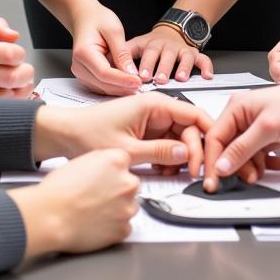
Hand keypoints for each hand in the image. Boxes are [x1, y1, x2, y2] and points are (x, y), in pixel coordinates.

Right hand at [0, 18, 33, 96]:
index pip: (7, 53)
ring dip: (19, 92)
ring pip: (4, 97)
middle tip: (26, 73)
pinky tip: (6, 97)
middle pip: (10, 77)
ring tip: (18, 86)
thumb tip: (14, 36)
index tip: (18, 56)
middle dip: (26, 75)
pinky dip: (4, 105)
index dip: (20, 55)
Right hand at [9, 149, 139, 255]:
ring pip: (129, 206)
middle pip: (130, 184)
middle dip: (118, 190)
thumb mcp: (80, 161)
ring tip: (94, 210)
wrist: (51, 216)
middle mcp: (127, 183)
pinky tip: (96, 223)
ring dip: (117, 208)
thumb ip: (101, 162)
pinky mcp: (123, 229)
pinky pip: (124, 227)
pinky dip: (113, 227)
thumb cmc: (58, 190)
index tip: (105, 178)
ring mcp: (127, 207)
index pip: (125, 162)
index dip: (112, 171)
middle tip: (97, 196)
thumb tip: (107, 168)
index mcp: (116, 161)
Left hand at [35, 92, 212, 175]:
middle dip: (196, 152)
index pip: (194, 115)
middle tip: (198, 174)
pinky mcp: (145, 133)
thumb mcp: (126, 149)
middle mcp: (155, 109)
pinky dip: (170, 159)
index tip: (214, 155)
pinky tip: (166, 172)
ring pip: (179, 139)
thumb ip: (158, 152)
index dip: (208, 135)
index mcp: (153, 104)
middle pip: (189, 129)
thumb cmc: (88, 133)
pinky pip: (166, 145)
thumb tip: (185, 155)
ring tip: (180, 175)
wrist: (65, 135)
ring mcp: (151, 121)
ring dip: (183, 158)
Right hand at [70, 4, 141, 95]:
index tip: (138, 81)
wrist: (85, 18)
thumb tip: (131, 72)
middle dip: (123, 87)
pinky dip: (115, 87)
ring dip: (120, 89)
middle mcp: (78, 65)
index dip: (122, 80)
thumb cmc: (98, 20)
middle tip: (142, 86)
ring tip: (137, 86)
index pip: (104, 73)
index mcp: (83, 52)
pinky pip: (101, 87)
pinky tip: (127, 84)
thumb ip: (122, 53)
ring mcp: (80, 72)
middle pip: (103, 84)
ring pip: (102, 88)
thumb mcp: (114, 30)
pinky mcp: (86, 76)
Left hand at [125, 25, 213, 84]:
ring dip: (183, 68)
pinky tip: (207, 75)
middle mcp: (166, 46)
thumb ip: (122, 56)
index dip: (144, 64)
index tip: (141, 75)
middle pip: (165, 56)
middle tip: (159, 79)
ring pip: (184, 57)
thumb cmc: (150, 43)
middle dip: (163, 68)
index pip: (146, 53)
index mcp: (150, 44)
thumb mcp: (134, 45)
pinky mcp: (194, 53)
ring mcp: (181, 50)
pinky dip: (206, 66)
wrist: (171, 30)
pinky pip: (203, 59)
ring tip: (180, 78)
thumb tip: (106, 68)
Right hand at [202, 78, 279, 191]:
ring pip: (243, 156)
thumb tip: (222, 165)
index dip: (213, 161)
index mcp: (235, 109)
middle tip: (249, 177)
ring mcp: (254, 129)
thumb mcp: (267, 127)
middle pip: (228, 149)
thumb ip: (242, 148)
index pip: (214, 138)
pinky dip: (269, 163)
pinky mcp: (266, 137)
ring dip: (254, 167)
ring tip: (263, 171)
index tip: (214, 180)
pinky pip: (259, 156)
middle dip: (237, 165)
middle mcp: (241, 119)